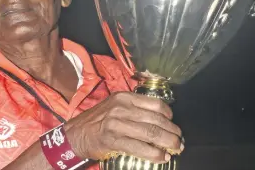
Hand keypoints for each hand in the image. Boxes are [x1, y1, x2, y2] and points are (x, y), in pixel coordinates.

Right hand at [65, 92, 182, 162]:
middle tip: (179, 139)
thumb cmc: (98, 120)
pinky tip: (162, 157)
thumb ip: (134, 107)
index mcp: (124, 97)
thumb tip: (158, 117)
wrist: (75, 134)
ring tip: (175, 148)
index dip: (169, 114)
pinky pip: (139, 148)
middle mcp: (122, 108)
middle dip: (172, 131)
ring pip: (150, 133)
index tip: (173, 122)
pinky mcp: (113, 140)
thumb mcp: (115, 105)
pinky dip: (154, 154)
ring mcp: (117, 124)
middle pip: (156, 119)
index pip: (155, 103)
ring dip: (167, 142)